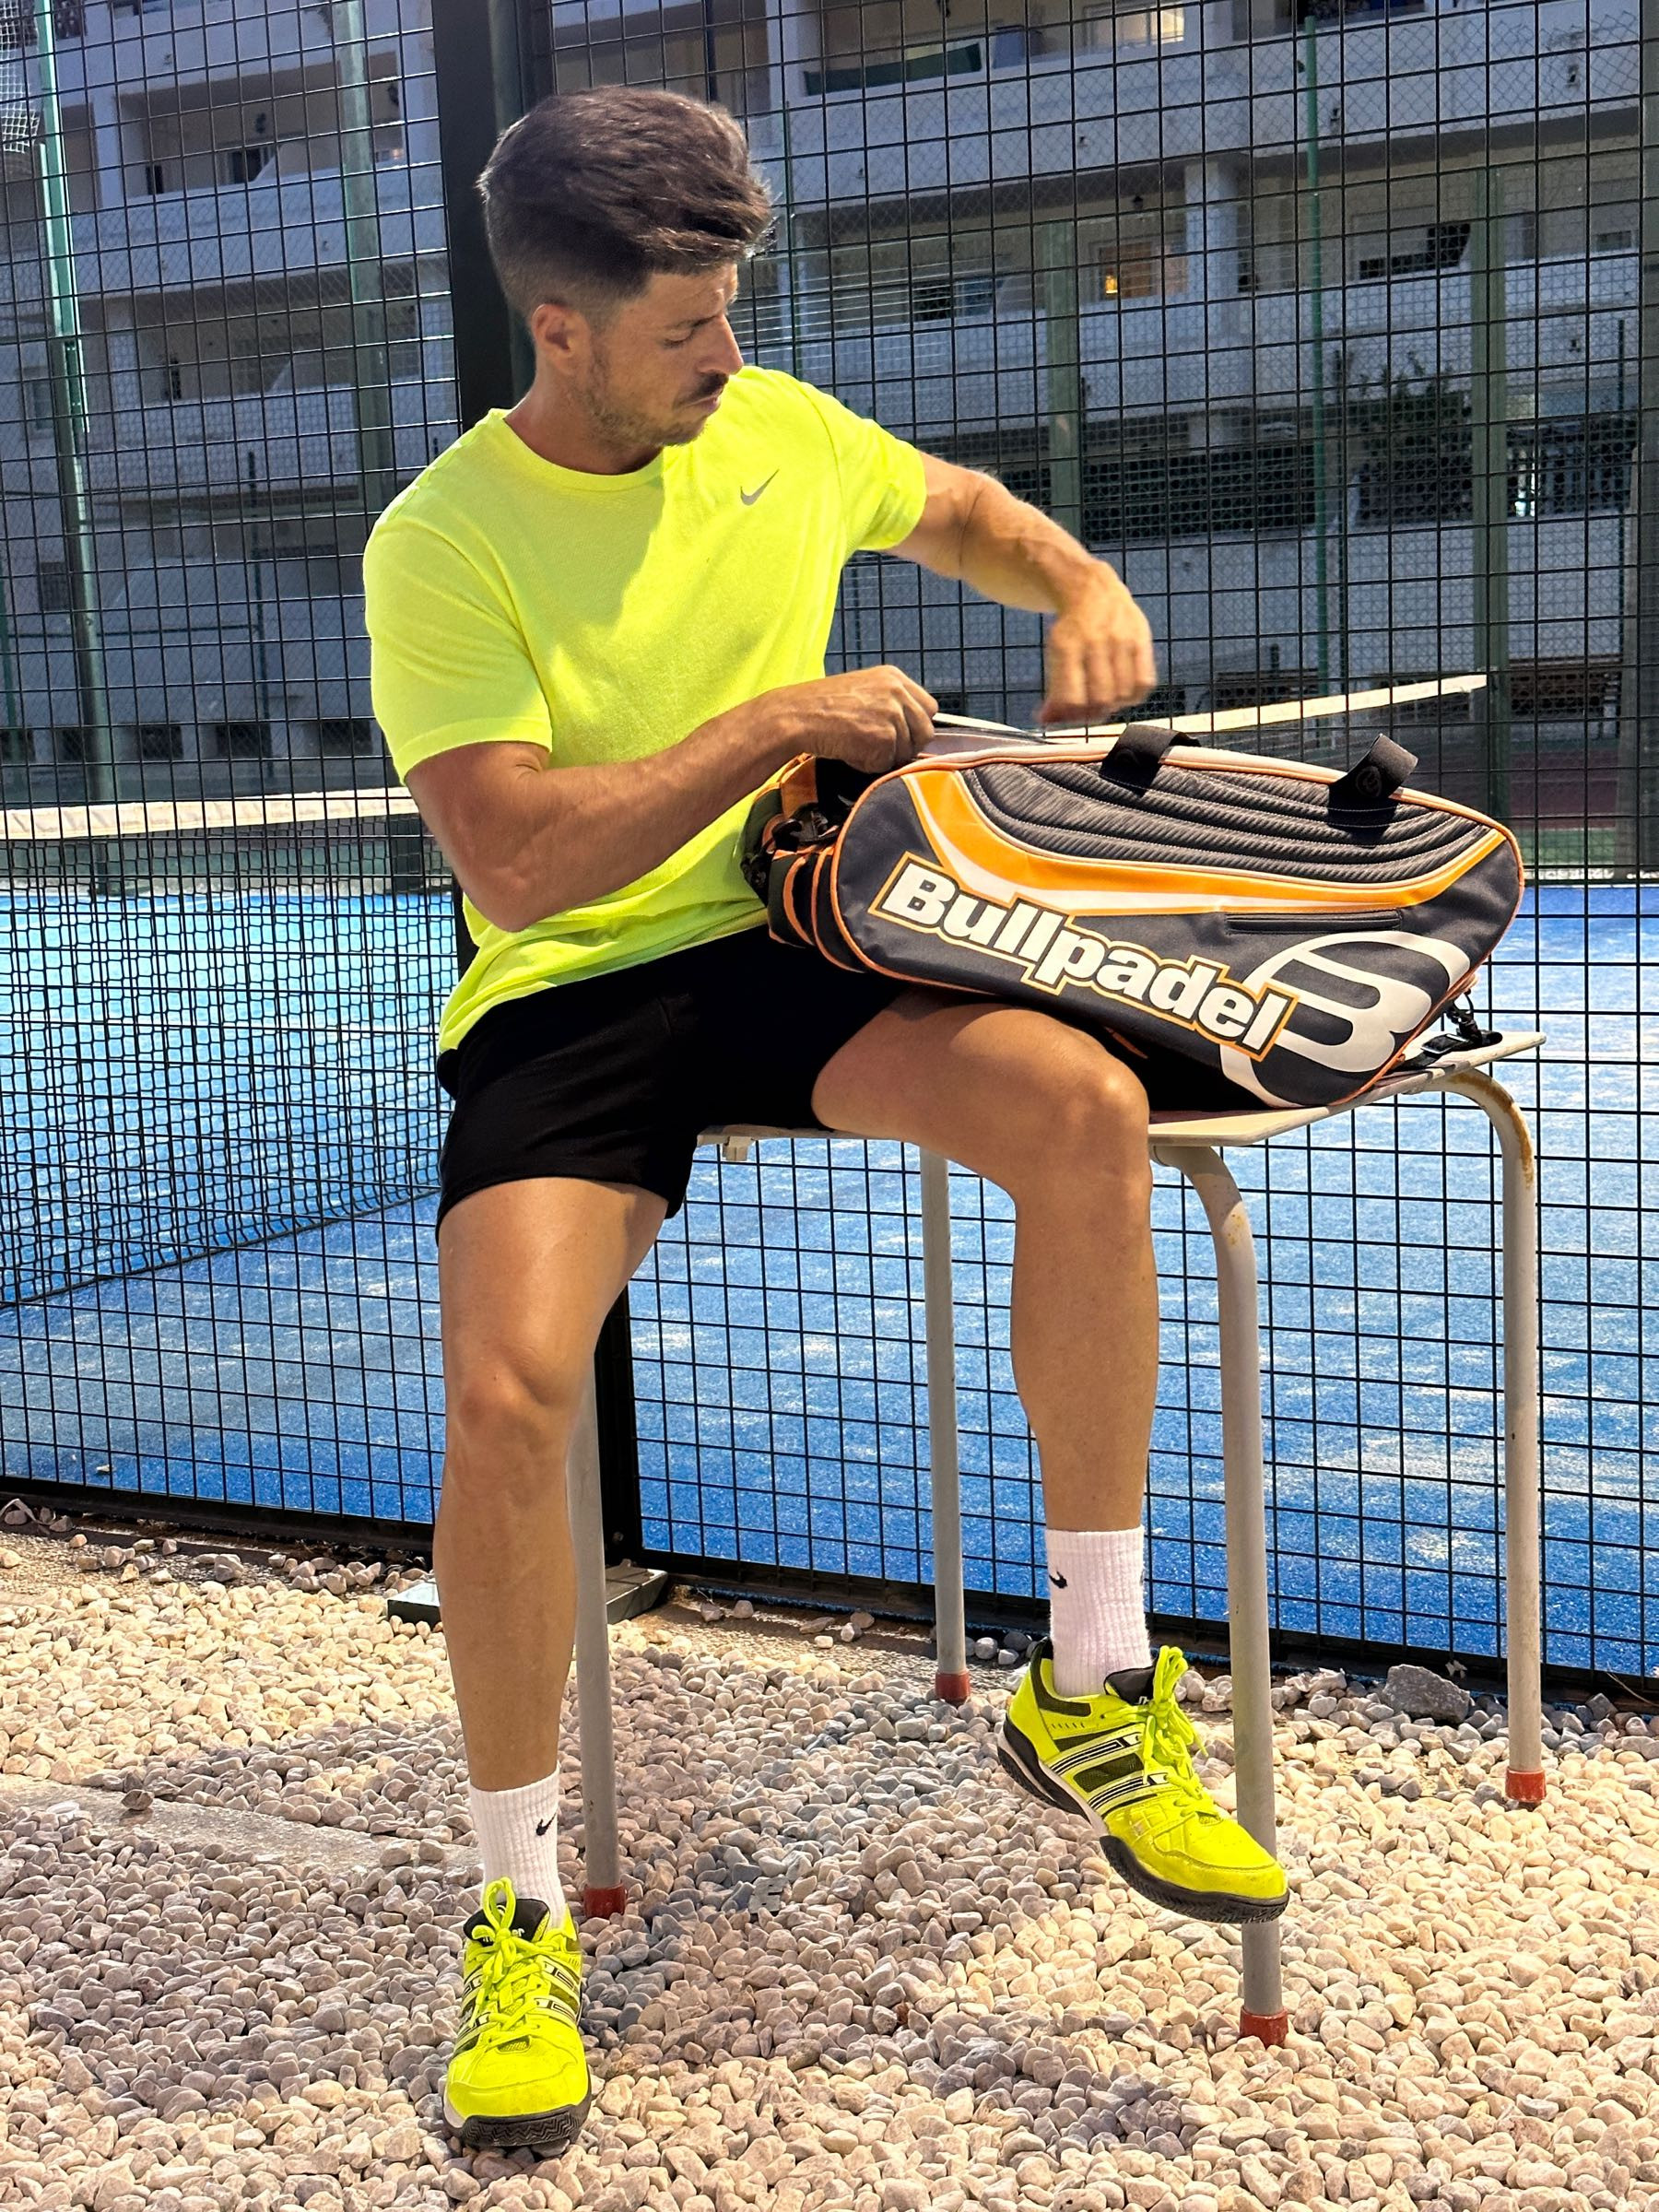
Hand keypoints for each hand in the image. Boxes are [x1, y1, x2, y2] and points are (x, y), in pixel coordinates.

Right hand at [750, 665, 939, 774]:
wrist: (797, 715)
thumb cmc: (821, 707)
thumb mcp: (863, 690)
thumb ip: (890, 703)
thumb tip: (911, 730)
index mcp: (894, 677)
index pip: (928, 708)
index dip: (914, 725)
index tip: (897, 733)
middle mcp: (898, 691)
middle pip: (925, 732)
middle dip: (905, 745)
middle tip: (876, 745)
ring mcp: (893, 713)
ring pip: (907, 751)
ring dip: (884, 756)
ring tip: (857, 744)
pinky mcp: (884, 737)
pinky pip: (887, 763)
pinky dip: (868, 764)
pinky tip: (850, 750)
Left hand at [1038, 567, 1157, 725]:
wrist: (1094, 591)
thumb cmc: (1072, 631)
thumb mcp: (1055, 655)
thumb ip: (1054, 690)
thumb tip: (1045, 720)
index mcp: (1066, 646)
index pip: (1071, 698)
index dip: (1070, 716)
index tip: (1069, 716)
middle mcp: (1095, 641)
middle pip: (1100, 700)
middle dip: (1093, 714)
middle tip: (1088, 711)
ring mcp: (1121, 639)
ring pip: (1123, 694)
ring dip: (1114, 706)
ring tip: (1105, 700)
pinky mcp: (1141, 638)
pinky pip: (1144, 682)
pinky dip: (1134, 696)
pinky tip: (1123, 692)